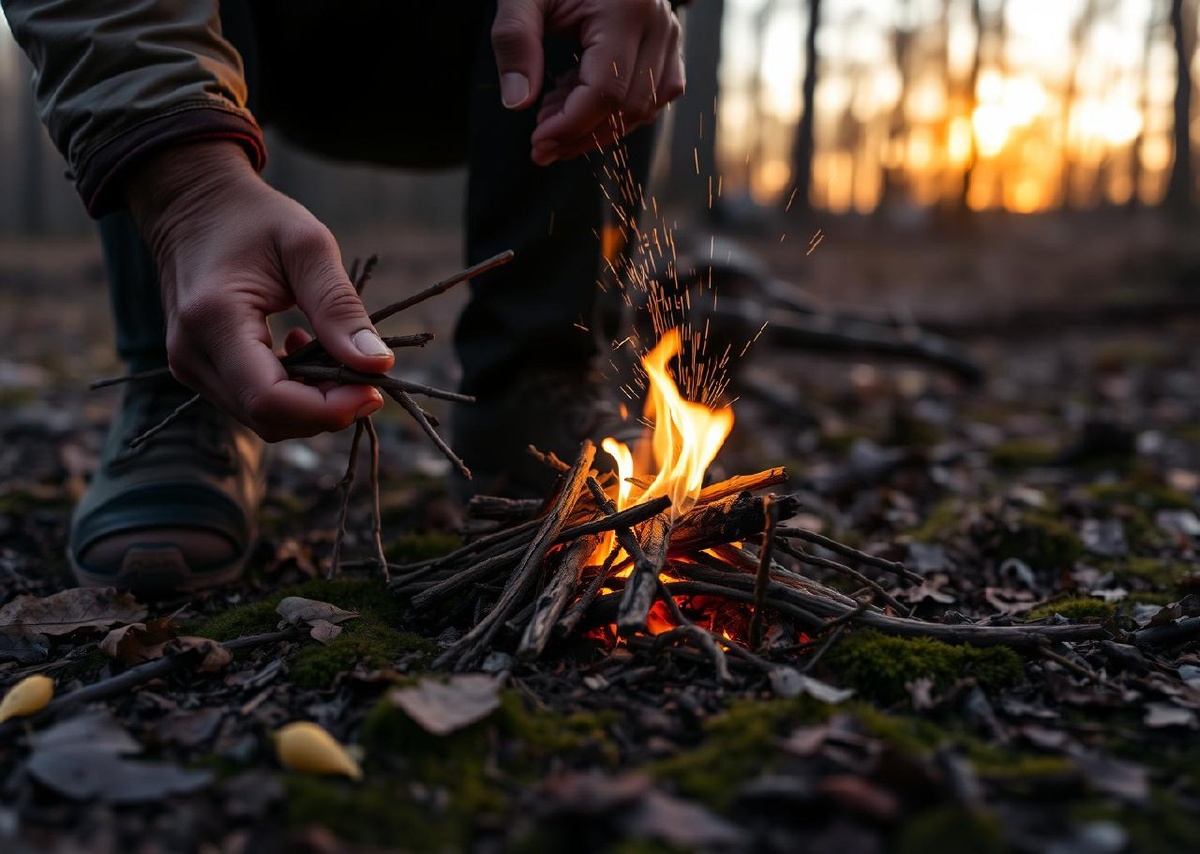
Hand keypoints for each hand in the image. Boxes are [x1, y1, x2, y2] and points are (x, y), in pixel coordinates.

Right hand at [124, 141, 392, 441]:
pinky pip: (252, 402)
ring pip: (262, 419)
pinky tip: (305, 350)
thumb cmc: (252, 216)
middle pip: (268, 419)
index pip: (270, 400)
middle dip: (327, 409)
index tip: (375, 389)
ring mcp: (190, 367)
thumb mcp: (308, 246)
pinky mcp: (199, 370)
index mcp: (214, 319)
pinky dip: (292, 393)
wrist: (191, 203)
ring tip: (339, 357)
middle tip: (369, 376)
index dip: (328, 409)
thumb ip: (340, 307)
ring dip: (313, 403)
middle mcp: (192, 354)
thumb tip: (378, 365)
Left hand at [492, 0, 684, 164]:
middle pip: (628, 107)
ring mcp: (669, 36)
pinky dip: (619, 112)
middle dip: (581, 136)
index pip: (606, 90)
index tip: (537, 144)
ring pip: (646, 108)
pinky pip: (655, 96)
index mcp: (626, 9)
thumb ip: (515, 41)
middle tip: (540, 145)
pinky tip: (581, 103)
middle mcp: (658, 24)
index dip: (571, 126)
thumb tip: (517, 102)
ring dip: (599, 128)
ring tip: (553, 118)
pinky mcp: (668, 45)